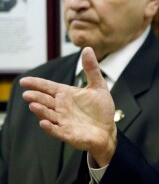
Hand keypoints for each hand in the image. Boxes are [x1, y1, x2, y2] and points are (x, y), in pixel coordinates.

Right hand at [20, 47, 116, 165]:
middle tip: (27, 94)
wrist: (108, 130)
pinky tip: (44, 123)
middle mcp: (61, 107)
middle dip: (36, 97)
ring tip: (33, 105)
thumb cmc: (101, 109)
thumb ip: (91, 69)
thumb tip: (87, 49)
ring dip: (40, 111)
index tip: (25, 81)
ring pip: (48, 115)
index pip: (48, 87)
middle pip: (45, 101)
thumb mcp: (98, 86)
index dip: (37, 84)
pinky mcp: (68, 133)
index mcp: (66, 94)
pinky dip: (50, 128)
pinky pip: (56, 131)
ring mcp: (63, 121)